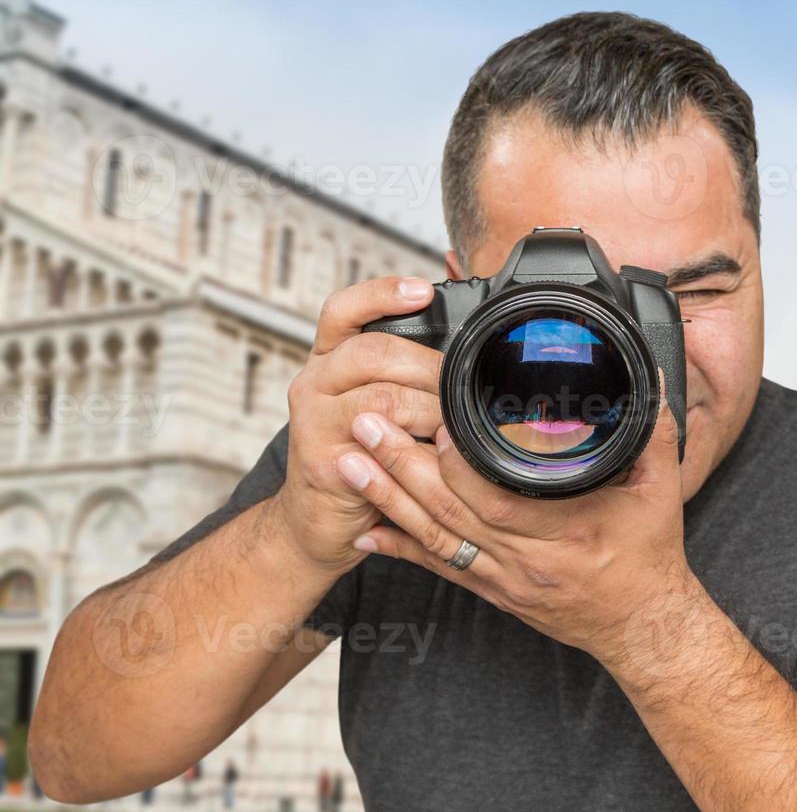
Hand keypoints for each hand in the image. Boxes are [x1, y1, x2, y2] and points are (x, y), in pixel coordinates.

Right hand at [272, 277, 444, 574]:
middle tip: (464, 386)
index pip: (344, 309)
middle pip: (374, 350)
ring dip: (430, 409)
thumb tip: (469, 355)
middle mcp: (315, 382)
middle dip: (430, 365)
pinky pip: (378, 443)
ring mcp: (313, 420)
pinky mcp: (323, 460)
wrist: (318, 520)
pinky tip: (436, 452)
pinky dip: (416, 446)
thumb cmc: (365, 457)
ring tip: (453, 425)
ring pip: (383, 396)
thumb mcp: (382, 407)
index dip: (381, 294)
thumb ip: (407, 377)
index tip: (422, 291)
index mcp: (331, 360)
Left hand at [336, 384, 697, 662]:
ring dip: (388, 500)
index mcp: (568, 533)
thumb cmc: (651, 556)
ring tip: (349, 464)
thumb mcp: (660, 490)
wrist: (643, 626)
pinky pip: (439, 568)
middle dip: (402, 468)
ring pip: (435, 540)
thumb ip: (650, 431)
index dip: (459, 466)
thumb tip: (649, 379)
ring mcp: (505, 580)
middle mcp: (528, 561)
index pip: (499, 499)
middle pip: (451, 515)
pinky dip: (399, 548)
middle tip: (365, 427)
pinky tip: (365, 531)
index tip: (432, 424)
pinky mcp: (493, 592)